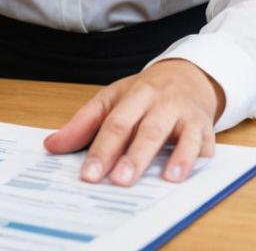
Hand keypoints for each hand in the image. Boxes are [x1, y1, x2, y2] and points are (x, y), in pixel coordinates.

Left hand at [43, 59, 224, 185]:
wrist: (188, 75)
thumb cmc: (146, 93)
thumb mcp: (113, 99)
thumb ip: (84, 124)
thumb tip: (51, 145)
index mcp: (135, 94)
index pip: (115, 123)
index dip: (101, 150)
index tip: (89, 175)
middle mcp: (160, 101)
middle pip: (146, 129)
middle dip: (133, 156)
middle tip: (119, 180)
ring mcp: (184, 112)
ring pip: (178, 134)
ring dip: (173, 157)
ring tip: (164, 179)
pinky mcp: (204, 126)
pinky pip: (203, 141)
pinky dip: (196, 158)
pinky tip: (187, 174)